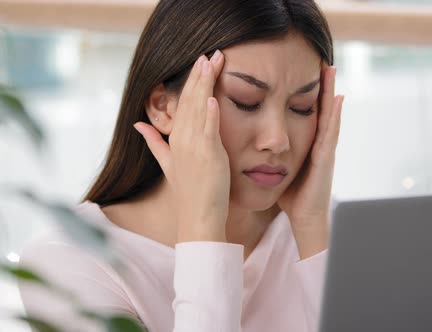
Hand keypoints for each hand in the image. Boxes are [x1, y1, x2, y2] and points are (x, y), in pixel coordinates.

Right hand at [133, 50, 229, 242]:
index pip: (181, 103)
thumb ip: (154, 142)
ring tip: (211, 63)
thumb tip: (137, 125)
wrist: (197, 216)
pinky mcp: (208, 156)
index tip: (199, 63)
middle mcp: (182, 139)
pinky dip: (209, 114)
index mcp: (175, 139)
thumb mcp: (168, 163)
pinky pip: (208, 130)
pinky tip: (213, 97)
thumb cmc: (189, 191)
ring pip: (199, 110)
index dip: (190, 82)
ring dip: (205, 85)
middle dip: (199, 76)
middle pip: (189, 101)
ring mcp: (194, 147)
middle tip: (208, 54)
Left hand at [277, 63, 343, 229]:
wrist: (305, 217)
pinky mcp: (325, 158)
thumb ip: (274, 152)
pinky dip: (334, 115)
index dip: (306, 91)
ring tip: (330, 69)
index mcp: (306, 143)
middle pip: (319, 108)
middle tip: (322, 59)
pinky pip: (329, 132)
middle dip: (321, 85)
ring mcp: (324, 150)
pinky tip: (337, 98)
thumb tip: (255, 142)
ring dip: (330, 92)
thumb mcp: (281, 167)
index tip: (304, 69)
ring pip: (327, 115)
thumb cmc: (292, 195)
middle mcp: (317, 143)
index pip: (305, 111)